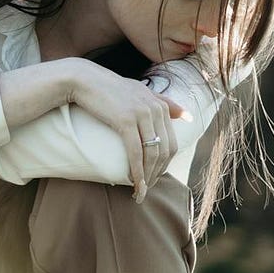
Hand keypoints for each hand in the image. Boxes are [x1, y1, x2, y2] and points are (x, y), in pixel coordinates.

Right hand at [66, 59, 186, 202]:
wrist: (85, 80)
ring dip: (147, 177)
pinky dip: (137, 171)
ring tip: (139, 192)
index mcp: (161, 105)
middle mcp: (155, 109)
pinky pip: (135, 152)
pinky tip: (134, 183)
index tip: (153, 178)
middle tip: (146, 189)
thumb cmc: (110, 89)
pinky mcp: (125, 120)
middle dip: (157, 174)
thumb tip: (188, 116)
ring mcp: (142, 114)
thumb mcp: (141, 92)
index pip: (171, 144)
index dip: (164, 165)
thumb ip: (164, 102)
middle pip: (164, 151)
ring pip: (151, 154)